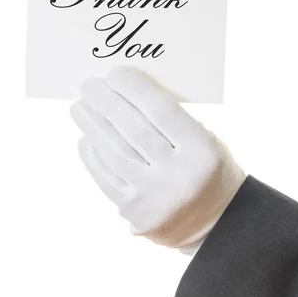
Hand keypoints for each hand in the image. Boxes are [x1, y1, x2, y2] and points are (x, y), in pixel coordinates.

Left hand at [71, 66, 244, 252]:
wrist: (218, 223)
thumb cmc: (207, 170)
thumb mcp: (205, 141)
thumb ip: (171, 121)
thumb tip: (125, 94)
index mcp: (201, 152)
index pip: (160, 110)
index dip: (134, 88)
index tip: (114, 73)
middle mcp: (178, 176)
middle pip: (132, 129)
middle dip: (105, 102)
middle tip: (88, 85)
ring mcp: (154, 197)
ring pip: (114, 152)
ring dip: (92, 126)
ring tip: (79, 107)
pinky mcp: (135, 212)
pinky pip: (106, 178)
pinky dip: (93, 155)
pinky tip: (86, 138)